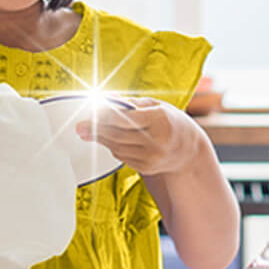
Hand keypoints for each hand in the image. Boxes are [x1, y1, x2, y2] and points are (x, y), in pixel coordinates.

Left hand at [77, 98, 203, 177]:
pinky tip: (110, 139)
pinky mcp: (146, 168)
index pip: (124, 118)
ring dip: (101, 138)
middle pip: (117, 134)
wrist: (189, 151)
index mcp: (160, 120)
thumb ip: (131, 104)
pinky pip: (122, 156)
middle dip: (95, 129)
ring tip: (88, 131)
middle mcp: (157, 141)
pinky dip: (113, 147)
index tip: (88, 114)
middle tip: (79, 126)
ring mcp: (151, 157)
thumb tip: (106, 101)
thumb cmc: (170, 122)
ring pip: (116, 147)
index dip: (104, 116)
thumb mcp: (156, 106)